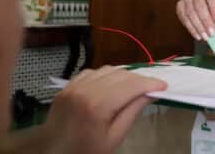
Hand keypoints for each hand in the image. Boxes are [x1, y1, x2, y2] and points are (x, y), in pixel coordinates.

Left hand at [41, 67, 166, 153]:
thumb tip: (150, 93)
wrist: (51, 153)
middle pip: (121, 74)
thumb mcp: (114, 138)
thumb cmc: (86, 151)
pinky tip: (111, 86)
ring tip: (132, 86)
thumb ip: (132, 112)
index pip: (131, 85)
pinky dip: (106, 75)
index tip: (163, 86)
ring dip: (124, 75)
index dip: (150, 83)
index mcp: (98, 106)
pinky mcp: (68, 86)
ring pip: (108, 69)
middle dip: (139, 79)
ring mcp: (74, 86)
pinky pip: (92, 72)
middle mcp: (86, 90)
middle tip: (151, 87)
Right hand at [176, 0, 214, 40]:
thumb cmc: (214, 2)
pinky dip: (191, 28)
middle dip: (206, 21)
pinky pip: (184, 18)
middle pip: (199, 6)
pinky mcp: (180, 6)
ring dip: (198, 27)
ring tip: (205, 36)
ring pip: (190, 13)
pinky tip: (198, 35)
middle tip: (212, 32)